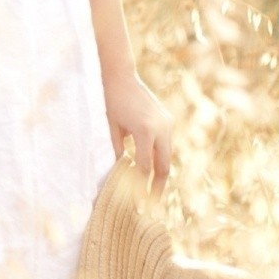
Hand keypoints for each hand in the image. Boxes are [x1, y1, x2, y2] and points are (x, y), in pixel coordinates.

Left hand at [103, 69, 173, 196]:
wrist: (119, 74)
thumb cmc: (110, 100)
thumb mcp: (110, 127)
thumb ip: (117, 151)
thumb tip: (121, 174)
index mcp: (145, 131)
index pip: (146, 167)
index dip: (141, 187)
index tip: (137, 202)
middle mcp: (161, 128)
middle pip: (164, 166)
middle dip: (157, 187)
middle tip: (151, 205)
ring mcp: (167, 123)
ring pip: (167, 156)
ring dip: (160, 174)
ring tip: (151, 191)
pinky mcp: (167, 120)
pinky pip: (165, 145)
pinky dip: (159, 158)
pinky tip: (151, 170)